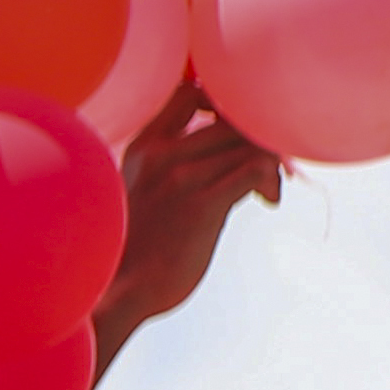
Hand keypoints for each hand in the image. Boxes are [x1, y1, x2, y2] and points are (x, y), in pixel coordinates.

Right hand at [92, 83, 285, 363]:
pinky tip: (269, 202)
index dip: (225, 104)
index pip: (190, 93)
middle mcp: (162, 153)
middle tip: (272, 166)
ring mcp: (181, 177)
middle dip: (260, 138)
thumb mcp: (141, 194)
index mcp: (145, 147)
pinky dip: (271, 181)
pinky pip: (255, 169)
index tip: (238, 135)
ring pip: (249, 142)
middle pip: (232, 117)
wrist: (117, 295)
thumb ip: (169, 168)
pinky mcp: (202, 204)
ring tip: (269, 189)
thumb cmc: (132, 251)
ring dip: (272, 163)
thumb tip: (216, 157)